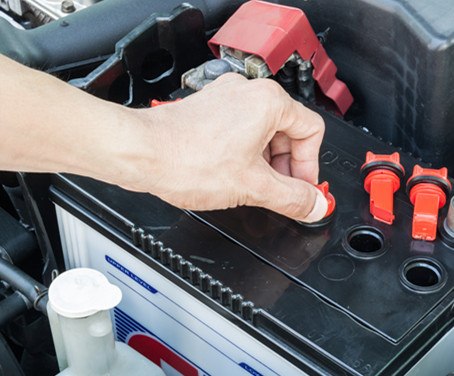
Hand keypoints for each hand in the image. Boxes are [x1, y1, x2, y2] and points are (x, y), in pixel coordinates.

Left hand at [130, 73, 327, 221]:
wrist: (140, 153)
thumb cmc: (185, 160)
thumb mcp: (253, 187)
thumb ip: (292, 198)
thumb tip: (314, 205)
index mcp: (268, 101)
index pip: (312, 132)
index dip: (310, 167)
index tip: (303, 189)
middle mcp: (247, 92)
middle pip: (288, 131)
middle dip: (286, 167)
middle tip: (279, 192)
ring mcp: (225, 98)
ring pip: (263, 132)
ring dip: (264, 162)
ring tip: (251, 186)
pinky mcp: (208, 109)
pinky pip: (240, 130)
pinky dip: (244, 154)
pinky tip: (231, 175)